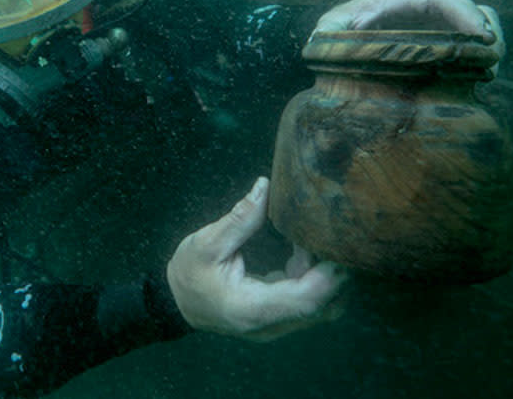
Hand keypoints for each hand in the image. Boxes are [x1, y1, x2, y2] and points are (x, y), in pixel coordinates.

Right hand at [167, 177, 347, 341]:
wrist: (176, 302)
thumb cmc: (188, 274)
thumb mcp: (206, 243)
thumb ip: (240, 218)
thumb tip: (265, 186)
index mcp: (252, 309)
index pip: (306, 300)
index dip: (329, 274)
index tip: (335, 244)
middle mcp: (270, 324)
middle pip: (324, 306)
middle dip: (336, 272)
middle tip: (334, 235)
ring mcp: (277, 325)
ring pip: (323, 307)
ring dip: (326, 274)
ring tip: (312, 238)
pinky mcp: (279, 317)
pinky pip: (310, 302)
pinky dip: (315, 277)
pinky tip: (302, 249)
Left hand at [314, 0, 503, 57]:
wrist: (343, 47)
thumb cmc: (337, 34)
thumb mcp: (330, 30)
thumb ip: (329, 30)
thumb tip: (322, 39)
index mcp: (402, 2)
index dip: (466, 11)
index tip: (480, 34)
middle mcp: (425, 12)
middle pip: (471, 8)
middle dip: (488, 29)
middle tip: (493, 57)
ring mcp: (437, 30)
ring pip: (477, 27)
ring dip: (489, 46)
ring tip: (489, 71)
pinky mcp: (443, 50)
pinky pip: (471, 50)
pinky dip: (480, 61)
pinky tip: (479, 79)